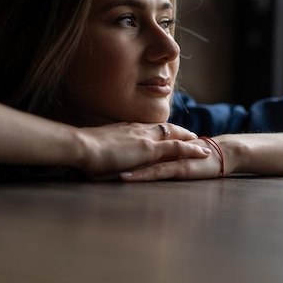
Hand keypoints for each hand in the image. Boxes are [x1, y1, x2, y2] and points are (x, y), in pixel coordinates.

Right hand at [75, 122, 211, 178]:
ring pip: (174, 136)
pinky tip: (202, 153)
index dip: (157, 130)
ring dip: (190, 140)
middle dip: (178, 132)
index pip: (146, 127)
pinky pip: (177, 148)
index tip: (165, 132)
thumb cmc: (80, 150)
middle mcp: (137, 129)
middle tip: (191, 135)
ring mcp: (145, 138)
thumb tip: (100, 155)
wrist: (80, 146)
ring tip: (203, 145)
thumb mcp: (94, 147)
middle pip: (163, 128)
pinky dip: (191, 149)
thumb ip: (102, 149)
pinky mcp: (149, 149)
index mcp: (124, 128)